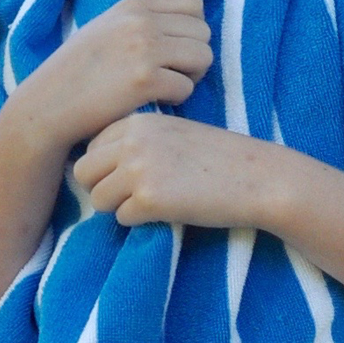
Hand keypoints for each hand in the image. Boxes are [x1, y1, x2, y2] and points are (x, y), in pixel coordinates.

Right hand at [20, 0, 212, 149]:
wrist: (47, 104)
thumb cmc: (80, 71)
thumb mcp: (108, 28)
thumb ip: (143, 19)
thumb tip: (190, 18)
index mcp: (133, 5)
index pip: (194, 2)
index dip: (192, 28)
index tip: (175, 47)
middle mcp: (140, 21)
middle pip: (204, 32)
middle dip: (194, 55)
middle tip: (172, 73)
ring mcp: (143, 48)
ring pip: (203, 57)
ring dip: (191, 76)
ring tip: (166, 85)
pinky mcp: (145, 80)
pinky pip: (187, 87)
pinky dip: (176, 99)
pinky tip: (153, 100)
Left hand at [76, 115, 269, 227]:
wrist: (260, 179)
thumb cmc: (221, 159)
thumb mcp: (175, 133)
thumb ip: (138, 140)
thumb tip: (96, 166)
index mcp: (138, 121)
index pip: (90, 147)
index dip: (107, 167)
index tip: (135, 175)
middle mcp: (133, 141)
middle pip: (83, 172)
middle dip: (102, 188)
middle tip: (134, 196)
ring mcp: (139, 169)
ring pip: (97, 199)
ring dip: (120, 207)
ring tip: (153, 204)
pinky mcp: (150, 199)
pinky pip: (122, 218)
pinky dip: (141, 221)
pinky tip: (169, 211)